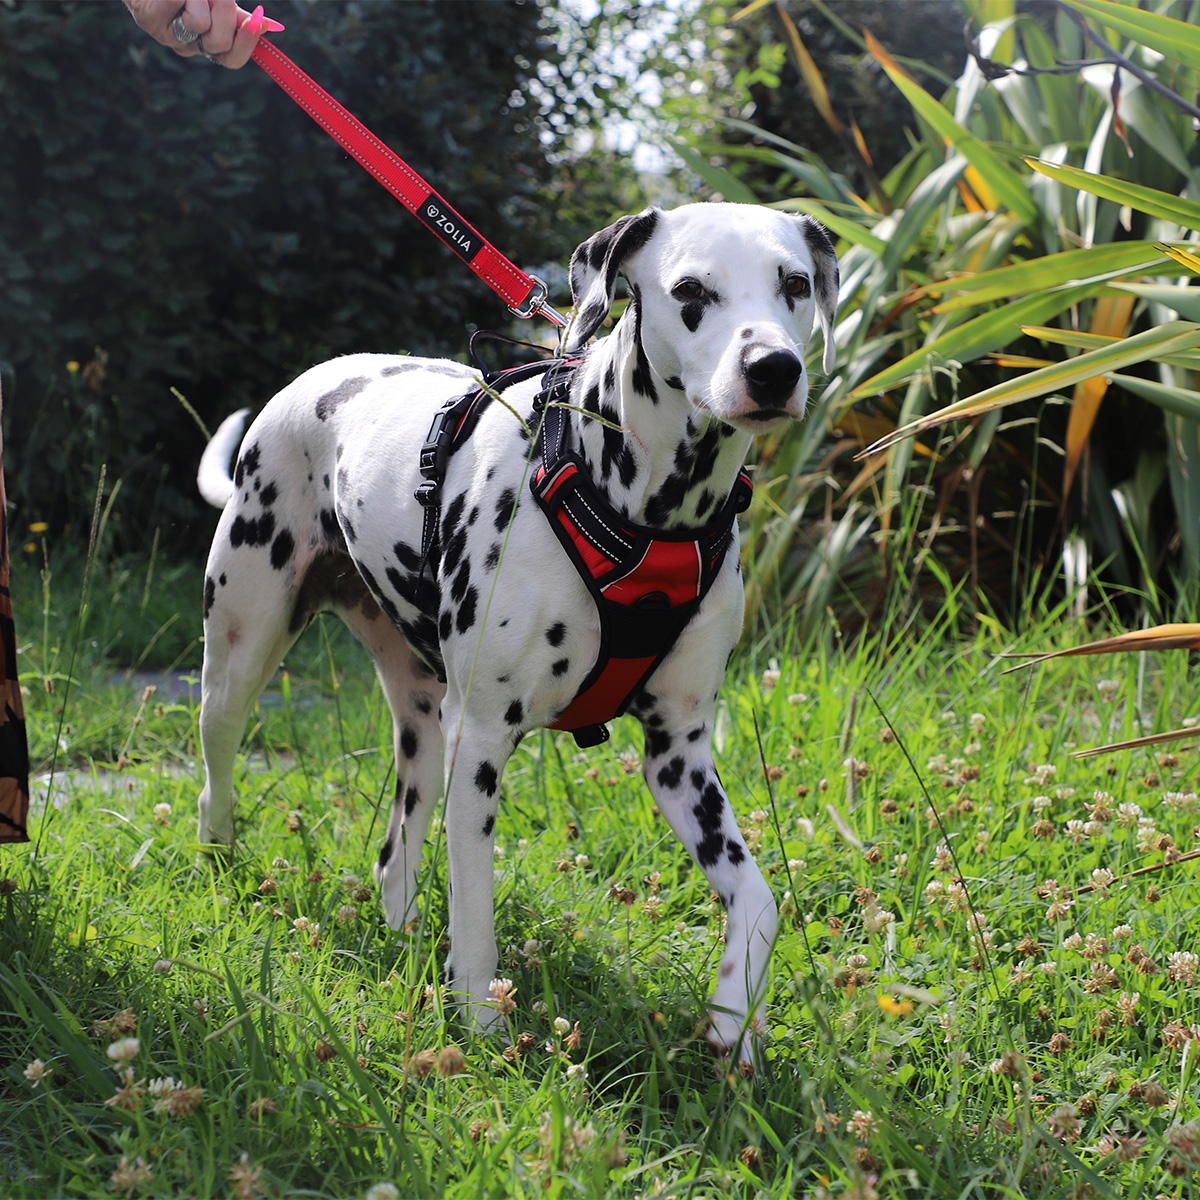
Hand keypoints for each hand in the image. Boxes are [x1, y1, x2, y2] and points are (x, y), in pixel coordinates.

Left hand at [122, 0, 283, 68]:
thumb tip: (269, 25)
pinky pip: (176, 1)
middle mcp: (187, 46)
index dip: (247, 42)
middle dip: (224, 10)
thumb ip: (240, 17)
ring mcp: (167, 35)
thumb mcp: (218, 4)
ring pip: (200, 23)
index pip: (232, 59)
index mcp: (206, 45)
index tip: (259, 20)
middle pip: (220, 42)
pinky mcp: (148, 20)